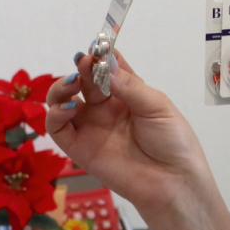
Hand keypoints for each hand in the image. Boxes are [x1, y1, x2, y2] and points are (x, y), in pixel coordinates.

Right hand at [44, 49, 210, 217]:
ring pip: (63, 100)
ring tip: (72, 82)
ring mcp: (91, 127)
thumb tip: (105, 63)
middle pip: (84, 81)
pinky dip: (56, 114)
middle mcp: (106, 108)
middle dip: (82, 68)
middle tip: (83, 62)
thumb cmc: (172, 142)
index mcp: (128, 94)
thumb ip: (130, 86)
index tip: (97, 47)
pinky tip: (70, 107)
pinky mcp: (79, 148)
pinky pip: (57, 128)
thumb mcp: (157, 107)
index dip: (101, 56)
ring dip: (61, 87)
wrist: (173, 182)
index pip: (108, 68)